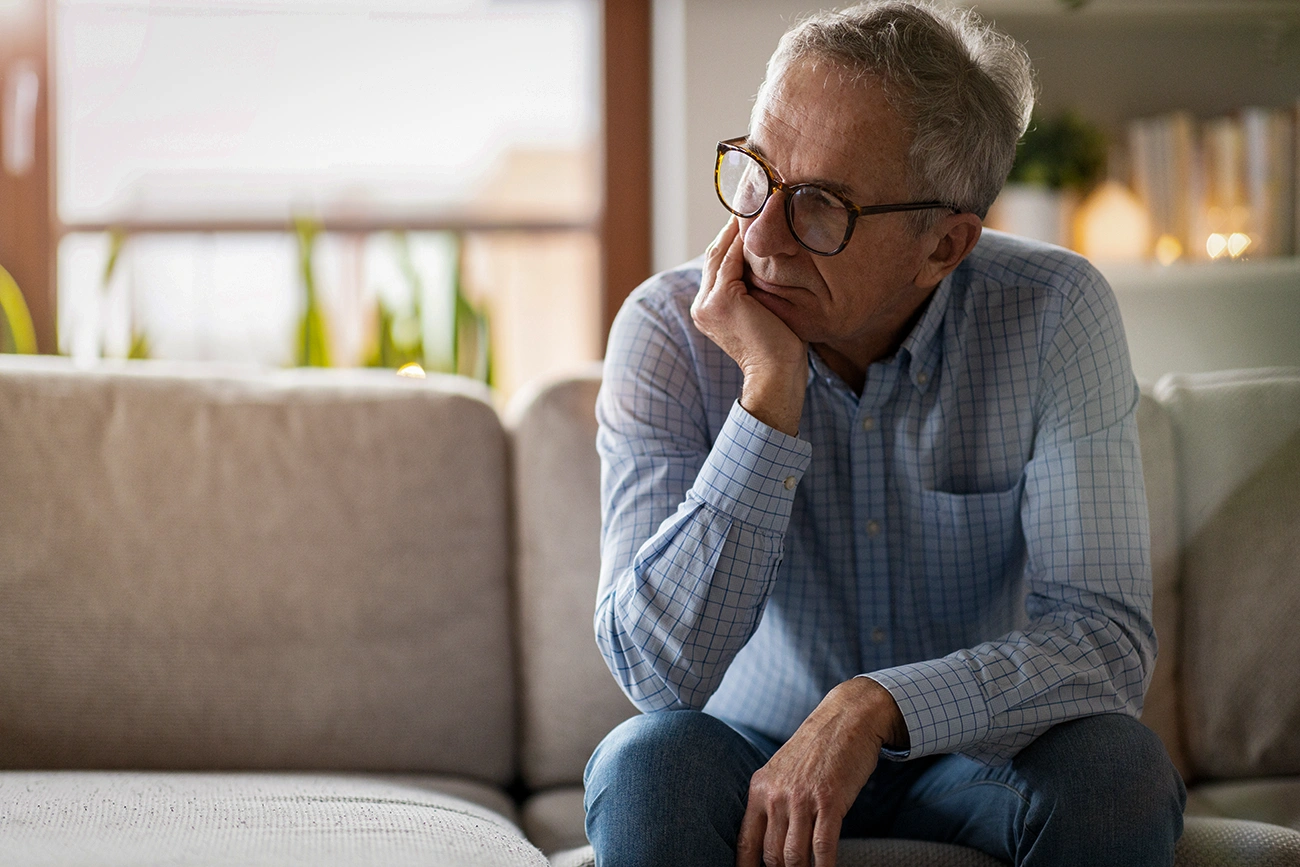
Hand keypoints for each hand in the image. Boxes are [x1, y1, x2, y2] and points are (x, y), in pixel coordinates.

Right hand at [691, 218, 807, 436]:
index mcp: (708, 308)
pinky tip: (762, 218)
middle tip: (756, 195)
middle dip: (734, 224)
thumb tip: (775, 262)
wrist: (777, 378)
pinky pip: (733, 258)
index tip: (754, 212)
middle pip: (717, 252)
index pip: (720, 262)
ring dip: (739, 224)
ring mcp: (707, 303)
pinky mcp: (721, 300)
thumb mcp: (767, 313)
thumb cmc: (781, 351)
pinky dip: (746, 237)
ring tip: (759, 199)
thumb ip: (760, 288)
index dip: (734, 236)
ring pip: (723, 251)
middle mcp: (702, 304)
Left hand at [735, 678, 907, 866]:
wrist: (845, 719)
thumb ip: (772, 801)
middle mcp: (776, 795)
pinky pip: (823, 847)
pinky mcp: (830, 801)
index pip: (746, 842)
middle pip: (771, 855)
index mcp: (759, 789)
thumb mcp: (781, 771)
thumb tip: (767, 840)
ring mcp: (802, 799)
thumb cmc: (816, 749)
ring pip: (794, 855)